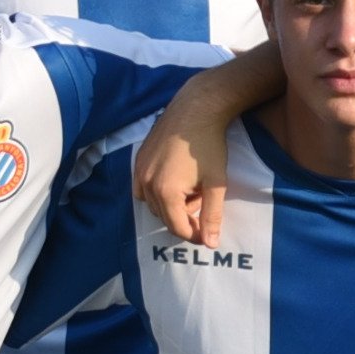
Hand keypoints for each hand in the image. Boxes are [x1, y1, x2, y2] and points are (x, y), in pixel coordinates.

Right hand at [133, 100, 228, 244]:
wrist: (196, 109)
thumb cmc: (209, 146)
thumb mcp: (216, 183)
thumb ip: (212, 215)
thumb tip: (209, 244)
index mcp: (166, 192)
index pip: (177, 228)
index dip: (194, 234)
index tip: (207, 231)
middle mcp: (146, 184)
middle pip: (164, 217)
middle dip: (184, 216)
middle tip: (203, 200)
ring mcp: (139, 171)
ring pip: (152, 204)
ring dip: (170, 204)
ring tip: (191, 188)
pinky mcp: (138, 160)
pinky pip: (142, 188)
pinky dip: (157, 191)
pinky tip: (175, 180)